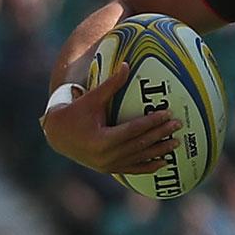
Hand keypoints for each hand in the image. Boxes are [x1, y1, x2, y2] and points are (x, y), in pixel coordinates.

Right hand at [39, 61, 181, 175]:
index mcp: (102, 140)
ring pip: (139, 158)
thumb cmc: (74, 113)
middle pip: (140, 144)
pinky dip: (149, 166)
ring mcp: (109, 165)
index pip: (133, 130)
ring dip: (159, 151)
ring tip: (176, 143)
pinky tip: (164, 162)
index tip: (167, 114)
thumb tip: (126, 65)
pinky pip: (133, 169)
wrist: (57, 136)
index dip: (152, 123)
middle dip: (160, 135)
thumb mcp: (91, 99)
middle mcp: (107, 156)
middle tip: (178, 125)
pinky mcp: (110, 169)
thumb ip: (111, 84)